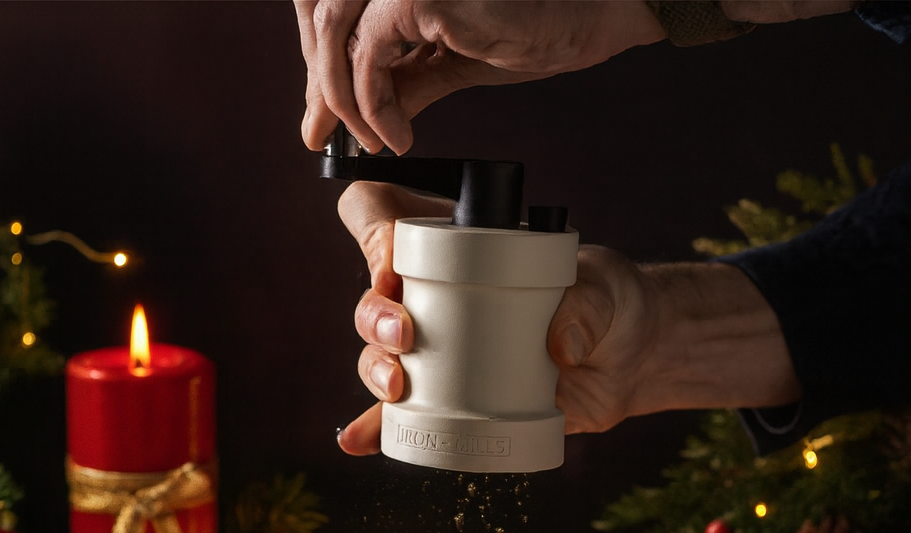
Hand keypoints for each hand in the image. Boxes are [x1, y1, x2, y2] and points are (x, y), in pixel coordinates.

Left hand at [296, 1, 664, 154]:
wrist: (589, 15)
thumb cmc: (536, 26)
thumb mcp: (450, 59)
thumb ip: (404, 76)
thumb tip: (364, 111)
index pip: (335, 16)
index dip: (321, 70)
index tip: (321, 122)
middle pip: (323, 23)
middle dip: (322, 88)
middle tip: (328, 139)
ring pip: (333, 36)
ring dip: (343, 98)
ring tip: (373, 139)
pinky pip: (368, 56)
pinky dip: (372, 104)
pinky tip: (395, 134)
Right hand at [335, 182, 800, 456]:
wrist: (629, 359)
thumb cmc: (609, 302)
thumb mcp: (604, 286)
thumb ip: (588, 304)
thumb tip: (559, 348)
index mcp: (455, 242)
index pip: (384, 211)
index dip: (369, 226)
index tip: (392, 261)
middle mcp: (434, 293)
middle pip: (373, 294)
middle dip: (374, 315)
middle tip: (405, 334)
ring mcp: (437, 347)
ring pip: (378, 353)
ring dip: (374, 368)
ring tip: (397, 385)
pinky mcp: (448, 397)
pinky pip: (400, 414)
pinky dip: (375, 428)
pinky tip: (358, 441)